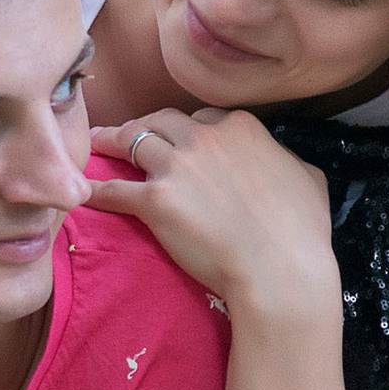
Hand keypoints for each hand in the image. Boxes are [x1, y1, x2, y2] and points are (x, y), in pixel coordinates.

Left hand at [86, 109, 337, 321]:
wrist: (281, 271)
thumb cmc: (302, 232)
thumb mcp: (309, 180)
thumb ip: (288, 161)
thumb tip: (287, 164)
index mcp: (240, 127)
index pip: (203, 118)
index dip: (188, 130)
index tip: (179, 140)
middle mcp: (204, 138)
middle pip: (161, 120)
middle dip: (143, 124)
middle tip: (127, 133)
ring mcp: (176, 167)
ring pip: (132, 140)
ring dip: (111, 141)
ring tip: (95, 144)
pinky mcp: (154, 200)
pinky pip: (113, 189)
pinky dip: (94, 189)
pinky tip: (79, 191)